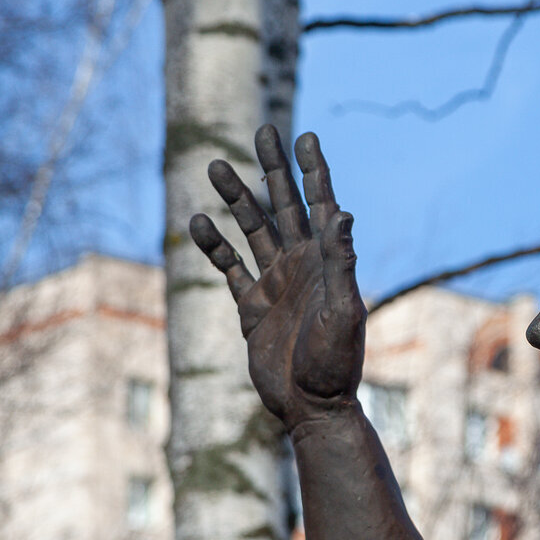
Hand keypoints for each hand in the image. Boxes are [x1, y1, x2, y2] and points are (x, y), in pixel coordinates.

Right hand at [190, 125, 365, 428]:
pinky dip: (214, 246)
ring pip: (252, 230)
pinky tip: (196, 223)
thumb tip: (342, 211)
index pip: (320, 205)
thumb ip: (341, 262)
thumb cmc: (335, 364)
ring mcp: (275, 284)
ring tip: (215, 166)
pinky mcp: (252, 308)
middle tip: (263, 131)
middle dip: (273, 170)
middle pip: (283, 207)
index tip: (305, 136)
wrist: (311, 408)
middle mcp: (301, 266)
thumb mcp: (343, 310)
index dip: (313, 171)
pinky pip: (229, 269)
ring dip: (236, 200)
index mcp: (326, 263)